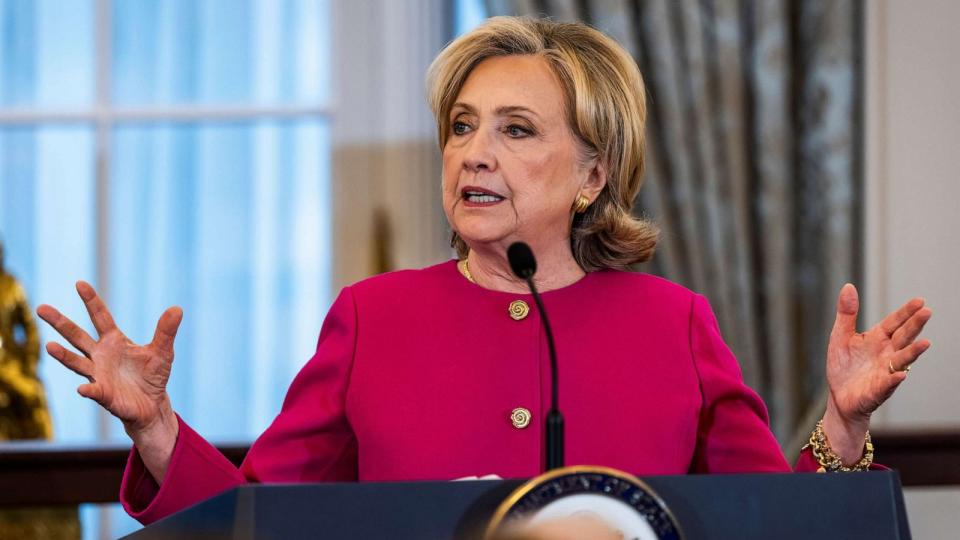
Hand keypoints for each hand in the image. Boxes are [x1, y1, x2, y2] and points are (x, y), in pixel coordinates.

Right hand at [36, 281, 182, 436]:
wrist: (152, 405)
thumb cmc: (153, 375)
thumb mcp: (163, 351)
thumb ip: (166, 331)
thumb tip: (177, 308)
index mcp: (114, 341)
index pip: (100, 317)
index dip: (91, 301)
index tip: (79, 283)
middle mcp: (101, 355)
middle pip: (77, 336)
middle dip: (60, 323)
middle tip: (41, 308)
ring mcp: (98, 374)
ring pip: (76, 362)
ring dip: (63, 355)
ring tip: (49, 346)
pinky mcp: (103, 394)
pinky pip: (94, 391)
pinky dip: (89, 389)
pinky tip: (83, 389)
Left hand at [822, 283, 931, 462]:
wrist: (839, 396)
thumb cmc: (843, 366)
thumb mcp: (840, 336)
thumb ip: (846, 313)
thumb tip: (848, 286)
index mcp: (877, 339)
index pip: (894, 323)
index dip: (905, 312)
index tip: (919, 301)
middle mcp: (886, 353)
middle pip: (903, 337)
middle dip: (914, 325)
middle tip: (927, 312)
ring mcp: (885, 371)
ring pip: (902, 359)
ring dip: (913, 352)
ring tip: (925, 343)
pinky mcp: (879, 389)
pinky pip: (889, 383)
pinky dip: (895, 378)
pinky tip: (901, 373)